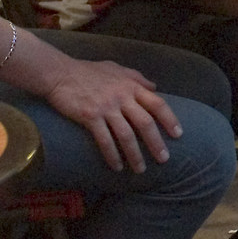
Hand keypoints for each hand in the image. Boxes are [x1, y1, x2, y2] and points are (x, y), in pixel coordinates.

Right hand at [41, 56, 183, 171]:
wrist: (59, 73)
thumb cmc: (89, 71)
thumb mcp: (117, 68)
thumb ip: (137, 78)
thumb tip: (155, 87)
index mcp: (131, 86)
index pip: (158, 104)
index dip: (170, 120)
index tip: (178, 135)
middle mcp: (122, 97)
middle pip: (145, 123)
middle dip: (156, 143)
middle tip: (164, 159)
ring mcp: (106, 107)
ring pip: (126, 135)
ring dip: (135, 155)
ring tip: (140, 170)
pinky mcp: (90, 117)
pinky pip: (104, 140)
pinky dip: (112, 155)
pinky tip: (116, 167)